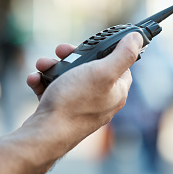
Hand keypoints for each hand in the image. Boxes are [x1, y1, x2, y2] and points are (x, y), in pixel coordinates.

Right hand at [26, 32, 142, 152]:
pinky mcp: (61, 112)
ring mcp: (79, 107)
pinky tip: (34, 80)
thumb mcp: (102, 72)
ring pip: (68, 78)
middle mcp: (100, 101)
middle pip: (90, 69)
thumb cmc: (74, 103)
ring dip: (52, 68)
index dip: (109, 52)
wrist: (45, 134)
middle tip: (61, 51)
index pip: (121, 66)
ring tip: (42, 65)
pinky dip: (43, 82)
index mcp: (116, 92)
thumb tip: (137, 39)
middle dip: (71, 56)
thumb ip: (123, 54)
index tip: (94, 44)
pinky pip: (53, 91)